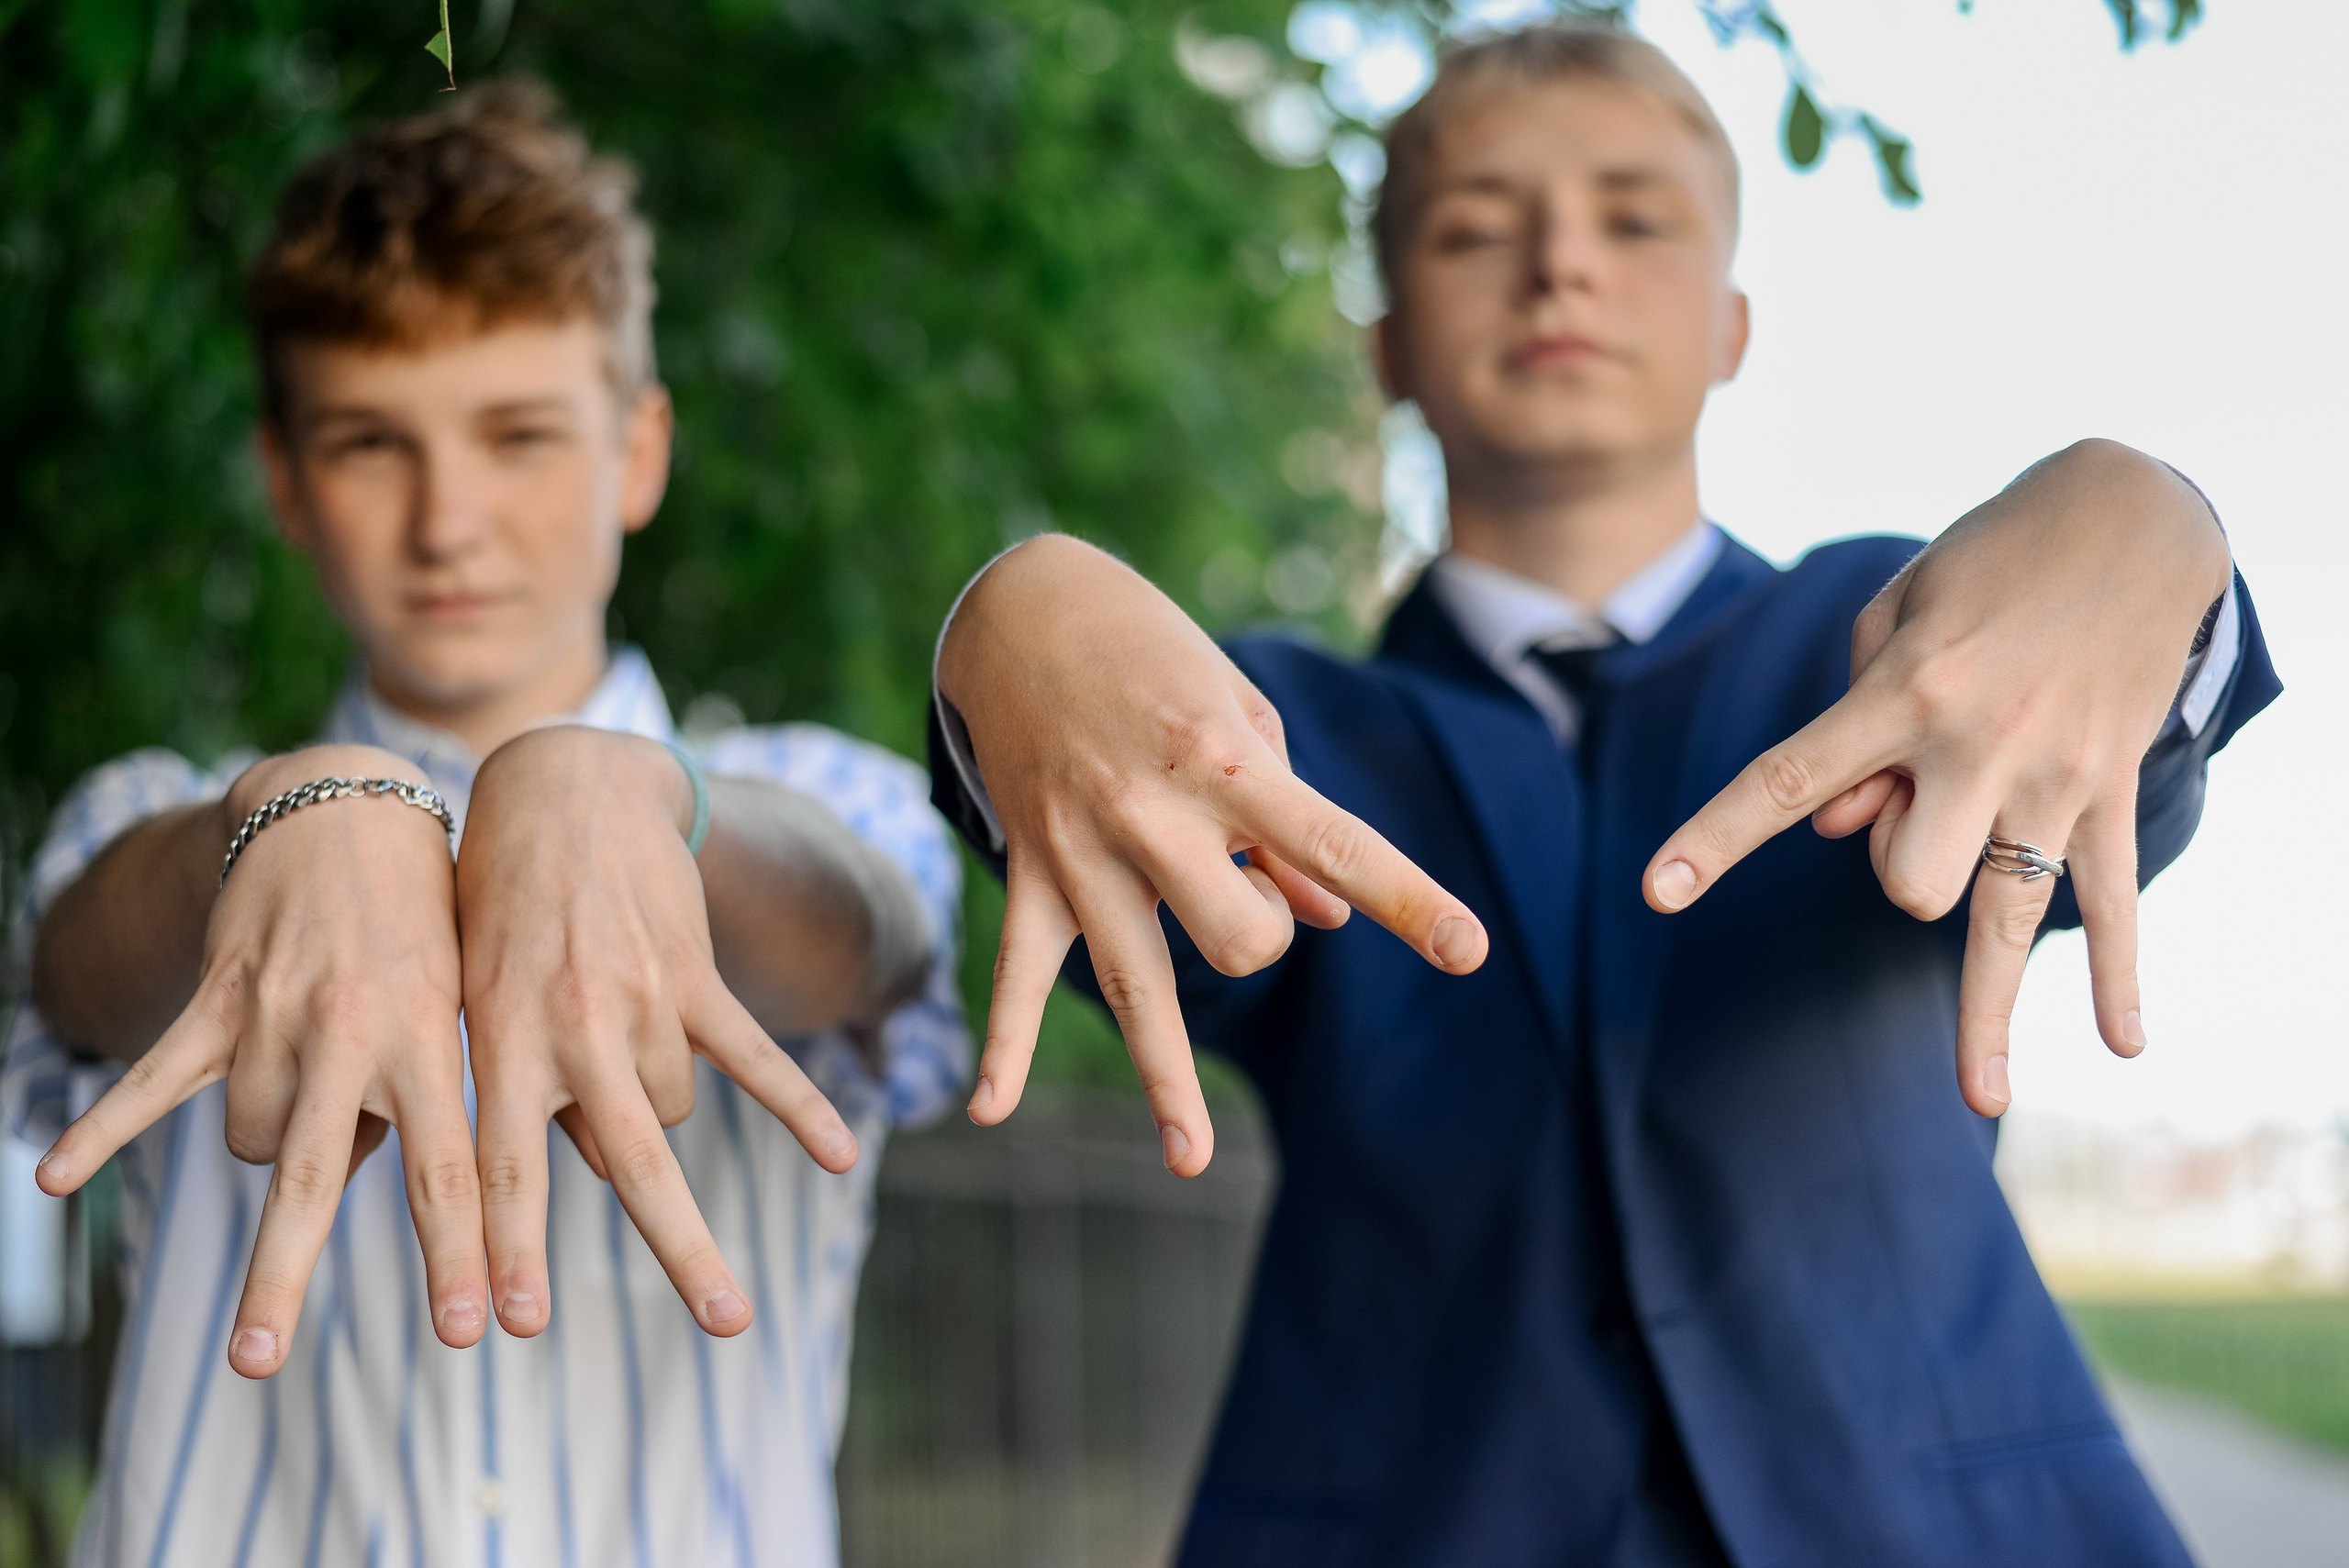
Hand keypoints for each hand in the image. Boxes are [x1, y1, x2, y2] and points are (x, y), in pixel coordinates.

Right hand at [36, 744, 481, 1377]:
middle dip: (283, 1275)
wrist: (353, 812)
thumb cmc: (426, 926)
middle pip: (316, 1179)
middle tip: (257, 1365)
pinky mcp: (219, 998)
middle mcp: (351, 1035)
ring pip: (252, 1142)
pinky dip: (101, 1127)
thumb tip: (378, 1184)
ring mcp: (277, 1016)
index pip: (453, 1172)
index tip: (483, 1330)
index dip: (464, 1256)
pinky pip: (155, 1078)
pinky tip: (52, 1180)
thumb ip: (430, 1098)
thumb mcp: (458, 1005)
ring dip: (274, 1147)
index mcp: (429, 1045)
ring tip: (314, 1086)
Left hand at [457, 726, 856, 1341]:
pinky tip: (842, 1157)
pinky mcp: (695, 974)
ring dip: (653, 1111)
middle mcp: (571, 1028)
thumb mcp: (478, 996)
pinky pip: (755, 1055)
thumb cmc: (499, 905)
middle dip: (674, 1252)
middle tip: (723, 1327)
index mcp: (502, 1041)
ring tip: (615, 1044)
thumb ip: (521, 1086)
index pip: (498, 1167)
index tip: (507, 1326)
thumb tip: (594, 1168)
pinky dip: (801, 1108)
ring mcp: (642, 1000)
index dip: (502, 1250)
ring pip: (673, 1114)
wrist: (564, 791)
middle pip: (626, 1167)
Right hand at [939, 535, 1489, 1175]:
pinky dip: (1006, 1044)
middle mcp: (1156, 815)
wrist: (1025, 609)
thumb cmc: (1160, 658)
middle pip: (1241, 941)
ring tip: (1190, 1160)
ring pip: (1139, 986)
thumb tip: (1327, 921)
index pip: (1339, 849)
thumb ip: (1289, 826)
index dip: (1412, 903)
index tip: (1469, 953)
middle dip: (1265, 939)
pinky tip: (989, 1112)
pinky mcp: (1032, 869)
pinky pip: (1018, 973)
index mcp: (1229, 764)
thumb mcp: (1245, 717)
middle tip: (1246, 892)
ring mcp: (1085, 851)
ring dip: (1168, 1080)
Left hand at [1642, 441, 2232, 1115]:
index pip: (1785, 782)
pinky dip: (2120, 975)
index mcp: (1902, 693)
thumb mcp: (1895, 613)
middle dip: (1894, 868)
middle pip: (1907, 878)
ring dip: (1987, 1015)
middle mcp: (1978, 746)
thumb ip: (1851, 728)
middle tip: (1915, 801)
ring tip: (1981, 1101)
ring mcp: (2054, 777)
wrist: (2133, 518)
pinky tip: (2120, 1045)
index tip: (1656, 893)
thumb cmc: (1985, 562)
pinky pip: (2117, 900)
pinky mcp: (2115, 789)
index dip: (1715, 840)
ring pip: (2005, 918)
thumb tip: (1840, 831)